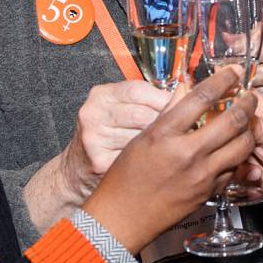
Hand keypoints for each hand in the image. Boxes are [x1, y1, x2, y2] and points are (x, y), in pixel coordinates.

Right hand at [60, 80, 174, 198]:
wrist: (77, 172)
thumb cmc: (107, 138)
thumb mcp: (120, 111)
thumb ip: (146, 100)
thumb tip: (185, 92)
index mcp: (101, 96)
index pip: (138, 90)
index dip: (163, 99)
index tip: (180, 107)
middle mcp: (94, 114)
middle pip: (142, 114)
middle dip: (164, 125)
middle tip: (176, 133)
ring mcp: (95, 138)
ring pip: (141, 138)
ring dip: (158, 144)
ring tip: (163, 148)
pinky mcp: (100, 161)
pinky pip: (136, 158)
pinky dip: (147, 161)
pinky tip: (150, 163)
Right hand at [85, 66, 255, 252]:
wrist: (123, 217)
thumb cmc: (126, 177)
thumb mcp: (143, 138)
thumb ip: (169, 113)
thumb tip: (187, 89)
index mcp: (165, 134)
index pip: (201, 98)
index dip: (222, 80)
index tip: (232, 72)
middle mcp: (187, 153)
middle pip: (231, 121)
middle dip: (247, 104)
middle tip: (251, 96)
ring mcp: (201, 175)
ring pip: (242, 146)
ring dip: (249, 130)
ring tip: (248, 121)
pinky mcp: (208, 192)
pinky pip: (234, 169)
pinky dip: (239, 155)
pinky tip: (236, 147)